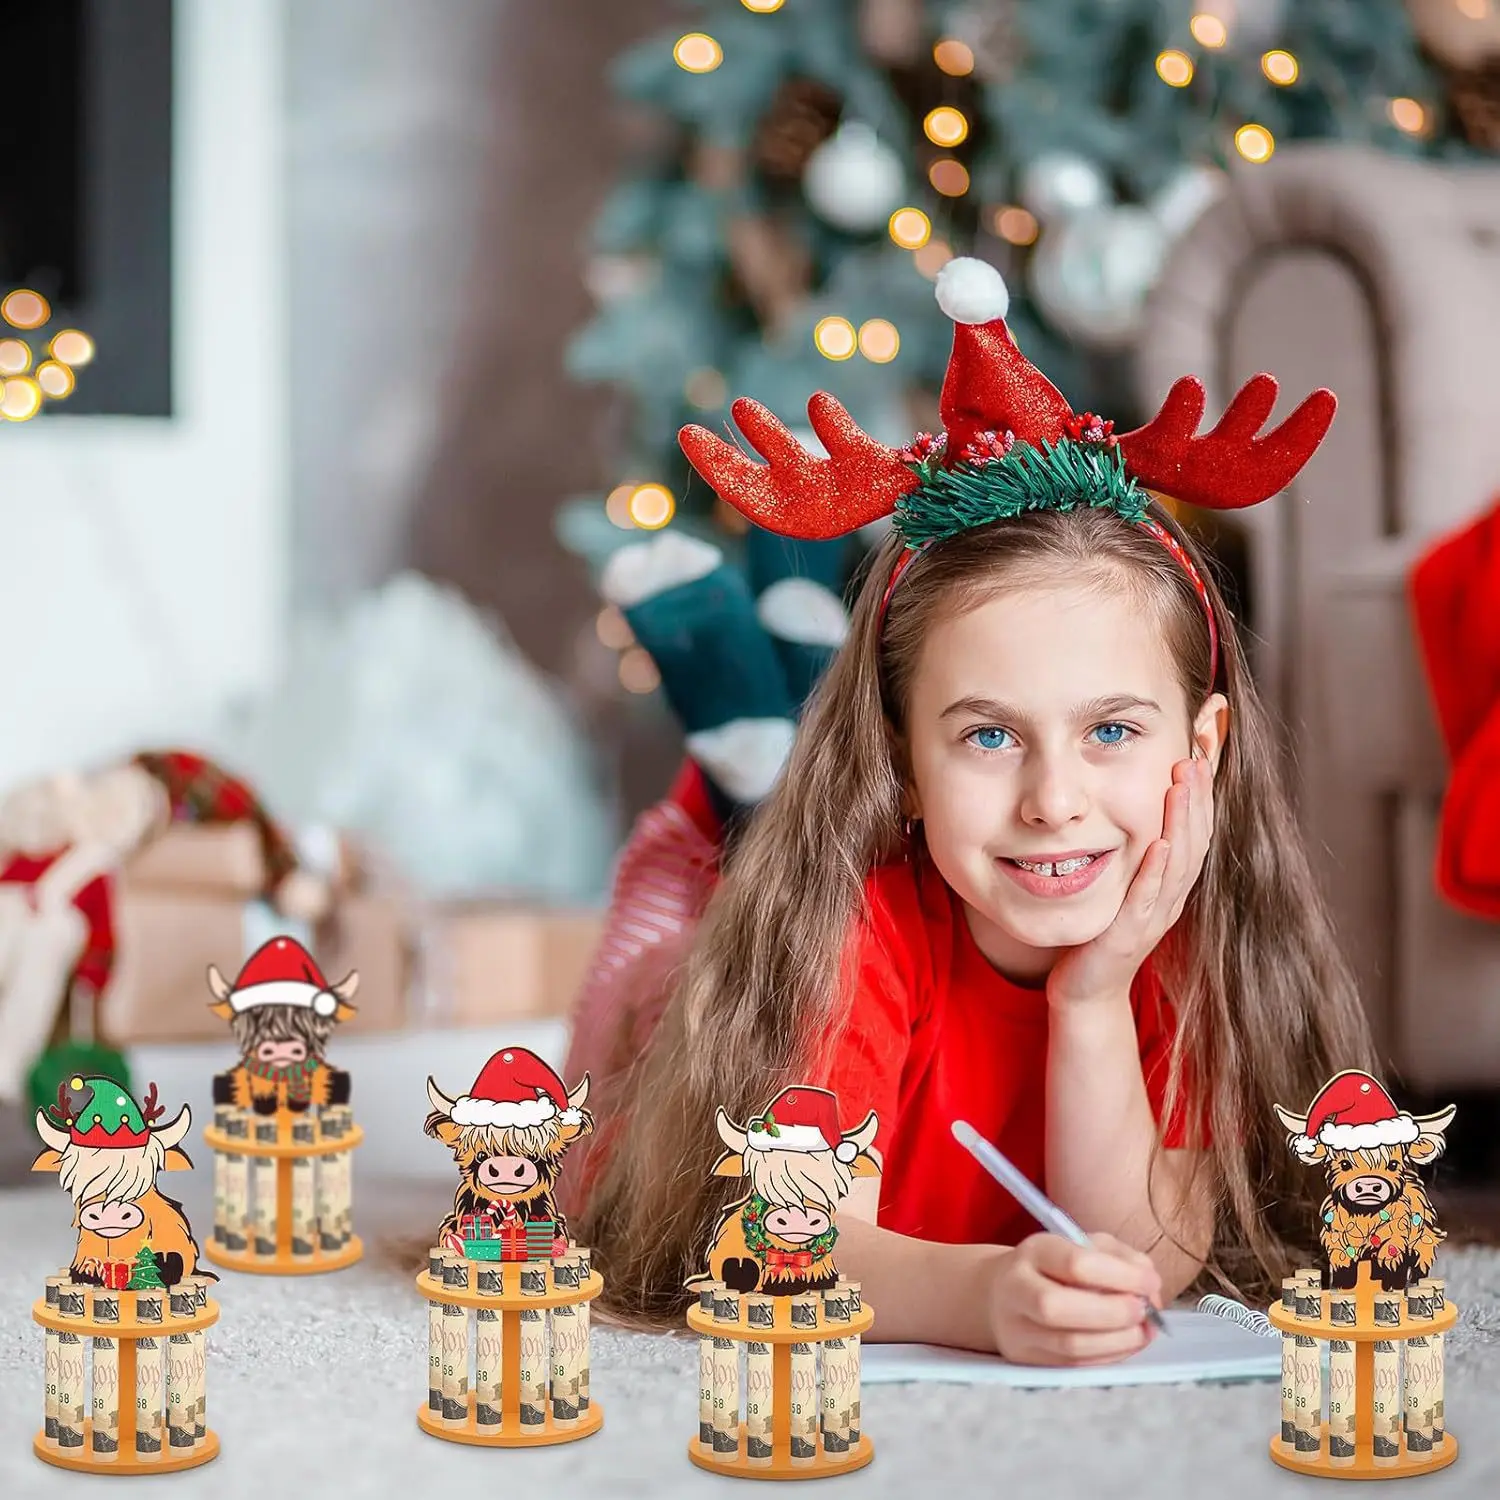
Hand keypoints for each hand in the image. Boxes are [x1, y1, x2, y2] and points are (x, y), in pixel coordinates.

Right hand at [987, 1232, 1163, 1365]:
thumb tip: (1149, 1284)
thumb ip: (1118, 1257)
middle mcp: (1016, 1289)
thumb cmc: (1053, 1267)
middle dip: (1114, 1313)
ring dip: (1117, 1341)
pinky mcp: (1027, 1359)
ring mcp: (1017, 1329)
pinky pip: (1074, 1364)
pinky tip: (1126, 1343)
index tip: (1151, 1282)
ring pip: (1069, 1344)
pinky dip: (1108, 1356)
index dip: (1121, 1276)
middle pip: (1059, 1308)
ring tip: (1143, 1330)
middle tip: (1144, 1311)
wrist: (1001, 1294)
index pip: (1075, 1264)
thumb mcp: (1081, 1245)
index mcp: (1033, 1252)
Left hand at [1046, 755, 1214, 1008]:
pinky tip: (1157, 843)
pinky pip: (1146, 898)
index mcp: (1170, 882)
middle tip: (1198, 754)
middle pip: (1195, 839)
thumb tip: (1141, 805)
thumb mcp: (1123, 883)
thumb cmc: (1101, 932)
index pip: (1196, 828)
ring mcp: (1153, 916)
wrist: (1086, 990)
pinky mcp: (1129, 935)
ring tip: (1183, 783)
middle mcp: (1170, 896)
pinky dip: (1155, 870)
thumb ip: (1135, 849)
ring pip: (1177, 863)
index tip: (1206, 750)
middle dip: (1199, 795)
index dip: (1204, 791)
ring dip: (1181, 822)